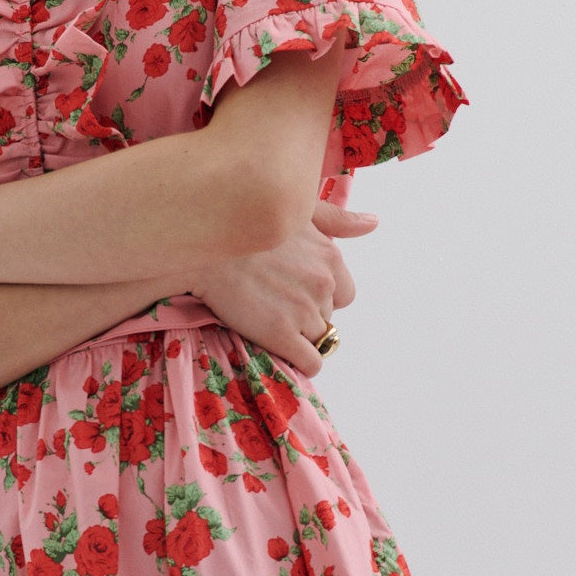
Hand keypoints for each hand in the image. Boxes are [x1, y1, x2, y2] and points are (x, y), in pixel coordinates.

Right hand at [190, 197, 377, 376]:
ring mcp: (304, 311)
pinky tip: (282, 351)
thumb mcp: (298, 211)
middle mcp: (323, 284)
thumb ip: (338, 220)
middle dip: (305, 315)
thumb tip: (373, 222)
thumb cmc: (245, 224)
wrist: (202, 247)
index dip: (319, 297)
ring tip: (267, 323)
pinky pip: (311, 363)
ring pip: (318, 340)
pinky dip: (300, 363)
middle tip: (273, 305)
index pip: (343, 294)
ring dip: (298, 338)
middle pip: (327, 316)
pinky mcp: (282, 334)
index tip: (293, 293)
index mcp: (330, 256)